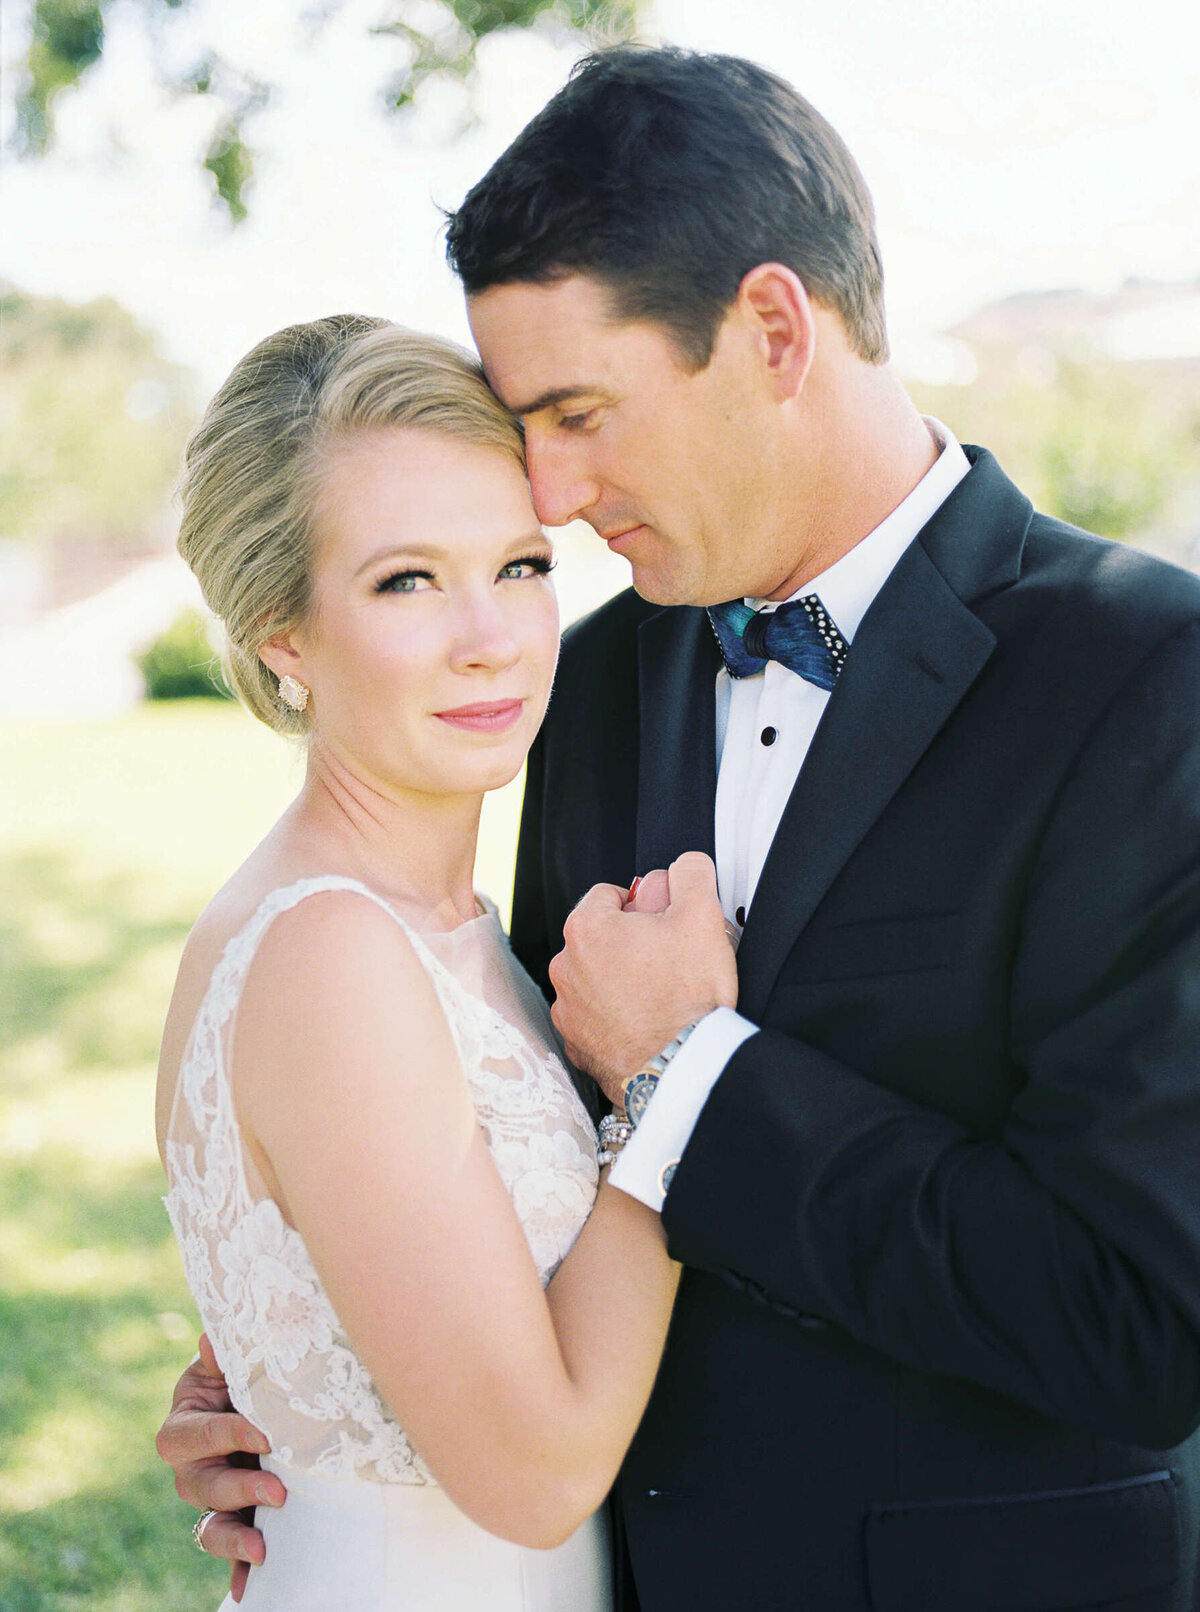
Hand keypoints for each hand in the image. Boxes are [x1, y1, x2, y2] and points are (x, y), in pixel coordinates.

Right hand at [155, 1334, 284, 1602]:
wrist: (268, 1399)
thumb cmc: (247, 1374)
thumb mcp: (233, 1363)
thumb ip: (224, 1356)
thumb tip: (212, 1339)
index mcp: (184, 1425)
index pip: (195, 1434)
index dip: (226, 1435)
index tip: (265, 1434)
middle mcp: (191, 1468)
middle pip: (201, 1486)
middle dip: (239, 1490)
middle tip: (279, 1493)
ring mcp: (212, 1500)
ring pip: (210, 1525)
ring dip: (234, 1539)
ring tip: (261, 1548)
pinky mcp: (235, 1520)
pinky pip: (231, 1550)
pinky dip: (238, 1570)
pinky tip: (248, 1588)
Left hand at [549, 851, 737, 1106]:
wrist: (682, 1068)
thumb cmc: (688, 995)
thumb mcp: (702, 916)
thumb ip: (690, 874)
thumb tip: (684, 865)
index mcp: (586, 928)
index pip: (611, 894)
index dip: (643, 905)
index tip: (664, 925)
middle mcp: (565, 967)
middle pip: (601, 936)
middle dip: (630, 942)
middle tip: (668, 960)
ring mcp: (568, 1010)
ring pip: (595, 978)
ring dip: (620, 979)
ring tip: (658, 995)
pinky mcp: (576, 1045)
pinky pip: (593, 1017)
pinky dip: (614, 1017)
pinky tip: (645, 1023)